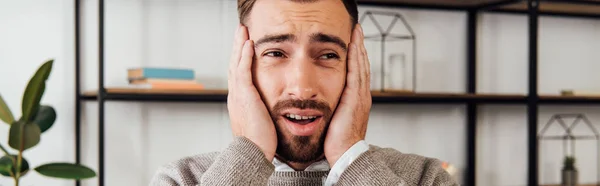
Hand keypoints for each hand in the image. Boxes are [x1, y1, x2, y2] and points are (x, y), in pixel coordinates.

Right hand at [227, 25, 276, 160]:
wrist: (253, 153)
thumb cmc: (260, 143)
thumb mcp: (259, 123)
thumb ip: (261, 112)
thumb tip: (267, 110)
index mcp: (238, 102)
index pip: (237, 75)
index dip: (240, 59)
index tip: (243, 46)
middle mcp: (235, 96)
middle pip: (233, 64)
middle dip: (237, 47)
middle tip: (240, 32)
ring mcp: (238, 95)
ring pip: (236, 63)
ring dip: (240, 45)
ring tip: (243, 30)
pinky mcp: (245, 96)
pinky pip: (244, 71)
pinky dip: (245, 56)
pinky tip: (249, 44)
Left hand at [324, 24, 371, 165]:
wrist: (346, 153)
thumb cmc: (338, 141)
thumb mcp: (336, 119)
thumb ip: (334, 107)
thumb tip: (323, 102)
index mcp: (357, 100)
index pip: (358, 72)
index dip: (356, 57)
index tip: (353, 42)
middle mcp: (362, 95)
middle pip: (362, 65)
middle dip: (359, 46)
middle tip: (357, 30)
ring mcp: (360, 96)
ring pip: (361, 66)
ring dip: (358, 47)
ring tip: (356, 32)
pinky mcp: (355, 98)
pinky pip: (356, 73)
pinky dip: (356, 58)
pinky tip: (353, 47)